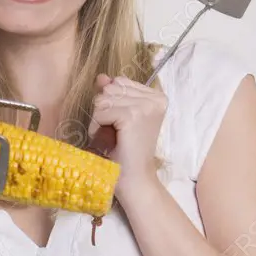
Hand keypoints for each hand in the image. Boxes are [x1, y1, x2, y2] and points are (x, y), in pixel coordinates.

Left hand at [91, 74, 166, 200]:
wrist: (135, 178)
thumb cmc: (127, 151)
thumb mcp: (120, 116)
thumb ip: (113, 94)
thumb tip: (101, 76)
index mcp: (157, 96)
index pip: (120, 82)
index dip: (112, 102)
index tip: (121, 124)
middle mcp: (155, 98)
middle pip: (111, 88)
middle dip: (105, 110)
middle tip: (116, 132)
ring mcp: (145, 106)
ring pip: (104, 98)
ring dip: (100, 119)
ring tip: (113, 136)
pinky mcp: (132, 115)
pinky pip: (101, 111)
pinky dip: (98, 127)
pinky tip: (109, 140)